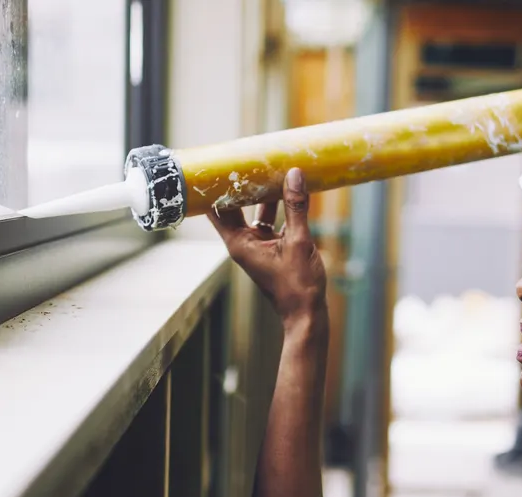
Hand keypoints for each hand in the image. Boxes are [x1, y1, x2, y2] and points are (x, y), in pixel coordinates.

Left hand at [208, 168, 326, 323]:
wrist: (306, 313)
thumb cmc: (298, 285)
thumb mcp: (298, 241)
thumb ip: (296, 206)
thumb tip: (294, 174)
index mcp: (239, 243)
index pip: (216, 209)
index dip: (215, 187)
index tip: (220, 164)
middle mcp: (243, 243)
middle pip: (234, 206)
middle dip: (241, 184)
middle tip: (249, 158)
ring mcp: (256, 245)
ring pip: (254, 212)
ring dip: (262, 194)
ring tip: (270, 169)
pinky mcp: (270, 248)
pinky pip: (269, 221)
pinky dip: (277, 207)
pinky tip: (288, 191)